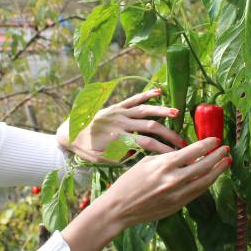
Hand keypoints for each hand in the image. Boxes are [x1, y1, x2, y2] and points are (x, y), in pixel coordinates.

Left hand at [56, 88, 186, 161]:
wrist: (69, 133)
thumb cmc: (85, 149)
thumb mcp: (100, 159)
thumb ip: (118, 156)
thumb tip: (137, 152)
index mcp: (117, 138)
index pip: (146, 143)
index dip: (162, 148)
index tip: (175, 154)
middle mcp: (120, 122)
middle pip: (150, 126)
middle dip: (168, 133)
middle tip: (182, 141)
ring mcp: (119, 112)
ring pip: (144, 110)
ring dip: (162, 111)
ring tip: (177, 113)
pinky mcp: (116, 105)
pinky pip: (133, 98)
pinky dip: (146, 94)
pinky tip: (159, 91)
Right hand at [59, 137, 229, 250]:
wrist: (120, 208)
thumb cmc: (129, 182)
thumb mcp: (146, 163)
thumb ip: (168, 158)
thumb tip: (187, 154)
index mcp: (164, 164)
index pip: (193, 151)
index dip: (207, 144)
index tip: (215, 139)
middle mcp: (173, 179)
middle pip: (204, 165)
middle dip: (217, 156)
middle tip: (225, 149)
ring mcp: (177, 194)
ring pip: (205, 181)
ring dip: (218, 170)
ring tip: (226, 162)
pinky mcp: (178, 205)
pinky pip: (198, 192)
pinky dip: (206, 183)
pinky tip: (211, 176)